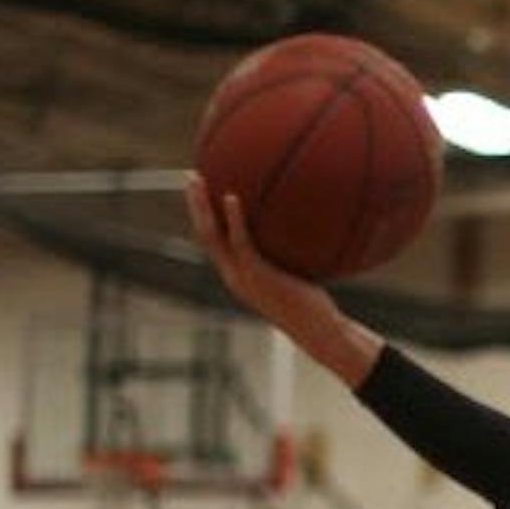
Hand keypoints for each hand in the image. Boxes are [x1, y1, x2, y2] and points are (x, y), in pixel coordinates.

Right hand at [185, 174, 331, 328]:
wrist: (319, 331)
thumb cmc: (316, 307)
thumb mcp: (300, 277)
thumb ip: (294, 256)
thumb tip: (309, 228)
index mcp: (239, 276)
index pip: (214, 244)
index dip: (205, 218)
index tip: (203, 193)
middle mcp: (234, 276)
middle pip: (204, 235)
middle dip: (194, 206)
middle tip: (190, 177)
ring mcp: (242, 276)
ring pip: (211, 237)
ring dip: (201, 207)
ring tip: (197, 179)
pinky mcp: (257, 275)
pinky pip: (240, 243)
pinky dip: (233, 220)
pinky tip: (233, 197)